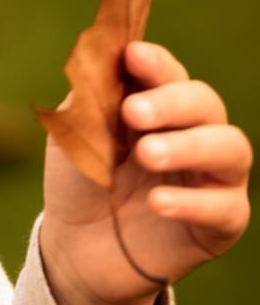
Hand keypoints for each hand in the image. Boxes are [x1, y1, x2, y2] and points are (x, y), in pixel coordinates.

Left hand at [40, 40, 251, 304]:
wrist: (76, 249)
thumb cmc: (82, 183)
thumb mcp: (75, 137)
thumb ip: (92, 101)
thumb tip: (106, 58)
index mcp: (161, 106)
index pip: (169, 75)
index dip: (155, 64)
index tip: (131, 56)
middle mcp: (196, 134)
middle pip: (206, 103)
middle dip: (171, 102)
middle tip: (133, 112)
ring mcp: (214, 178)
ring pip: (230, 148)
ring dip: (189, 146)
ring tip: (147, 154)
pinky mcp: (221, 224)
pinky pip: (225, 208)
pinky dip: (192, 202)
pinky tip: (157, 202)